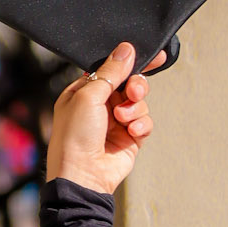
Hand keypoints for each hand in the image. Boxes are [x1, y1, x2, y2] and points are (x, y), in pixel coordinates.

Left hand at [45, 41, 163, 194]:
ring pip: (139, 102)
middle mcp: (100, 106)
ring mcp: (115, 123)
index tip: (153, 56)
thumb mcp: (88, 96)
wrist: (82, 176)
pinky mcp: (129, 138)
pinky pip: (145, 122)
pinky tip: (132, 131)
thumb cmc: (74, 138)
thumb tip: (126, 50)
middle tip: (133, 92)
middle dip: (135, 86)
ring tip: (123, 119)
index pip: (111, 69)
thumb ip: (109, 72)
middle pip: (129, 83)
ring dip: (135, 108)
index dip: (129, 62)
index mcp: (84, 92)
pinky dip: (141, 124)